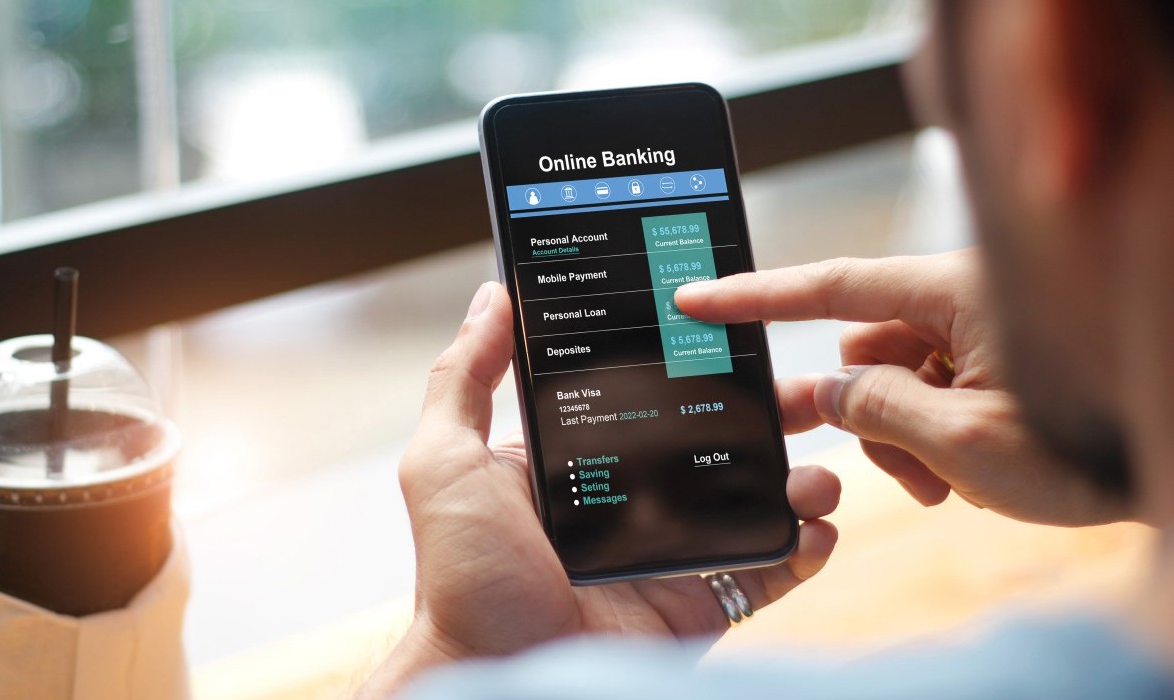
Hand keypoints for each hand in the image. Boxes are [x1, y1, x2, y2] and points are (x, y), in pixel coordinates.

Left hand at [358, 282, 839, 698]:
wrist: (496, 679)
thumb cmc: (460, 578)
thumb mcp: (445, 464)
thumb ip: (464, 380)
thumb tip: (492, 297)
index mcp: (575, 461)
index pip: (646, 397)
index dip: (690, 365)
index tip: (734, 330)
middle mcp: (627, 500)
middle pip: (712, 443)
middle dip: (767, 415)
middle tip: (808, 394)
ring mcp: (667, 553)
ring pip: (752, 503)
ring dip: (799, 481)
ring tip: (821, 471)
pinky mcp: (697, 603)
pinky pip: (765, 570)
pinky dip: (803, 549)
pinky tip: (820, 528)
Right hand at [674, 249, 1126, 525]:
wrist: (1173, 468)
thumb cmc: (1094, 449)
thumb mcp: (966, 442)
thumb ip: (876, 411)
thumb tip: (824, 393)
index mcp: (957, 294)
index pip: (832, 286)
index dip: (755, 296)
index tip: (696, 297)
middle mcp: (965, 300)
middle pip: (863, 350)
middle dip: (867, 416)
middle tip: (910, 475)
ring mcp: (981, 331)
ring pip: (892, 378)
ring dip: (901, 436)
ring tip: (951, 484)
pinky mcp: (995, 359)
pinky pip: (927, 389)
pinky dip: (930, 435)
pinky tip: (969, 473)